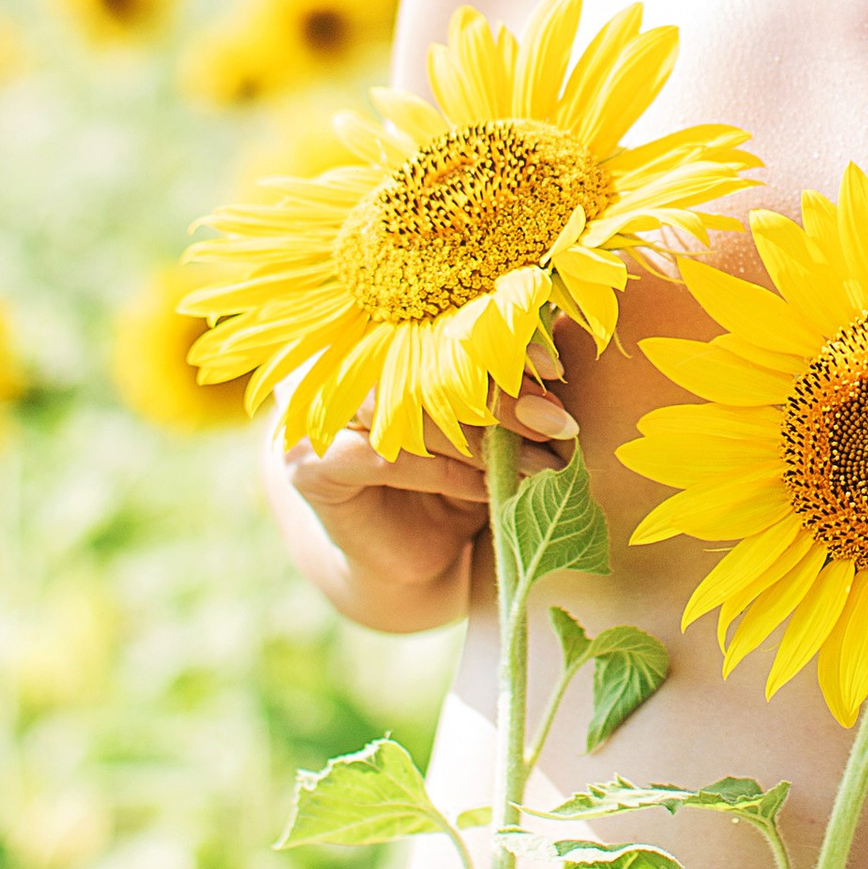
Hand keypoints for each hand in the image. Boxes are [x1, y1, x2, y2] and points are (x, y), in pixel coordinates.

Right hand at [279, 356, 578, 603]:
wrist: (416, 551)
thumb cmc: (462, 466)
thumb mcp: (493, 418)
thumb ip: (511, 380)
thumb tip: (559, 353)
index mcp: (379, 326)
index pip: (440, 316)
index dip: (499, 336)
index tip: (554, 367)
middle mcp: (338, 358)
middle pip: (421, 360)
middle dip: (499, 392)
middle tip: (555, 420)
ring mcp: (316, 409)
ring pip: (405, 407)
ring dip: (480, 437)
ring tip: (538, 462)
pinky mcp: (308, 464)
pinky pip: (386, 457)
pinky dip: (445, 471)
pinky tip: (487, 488)